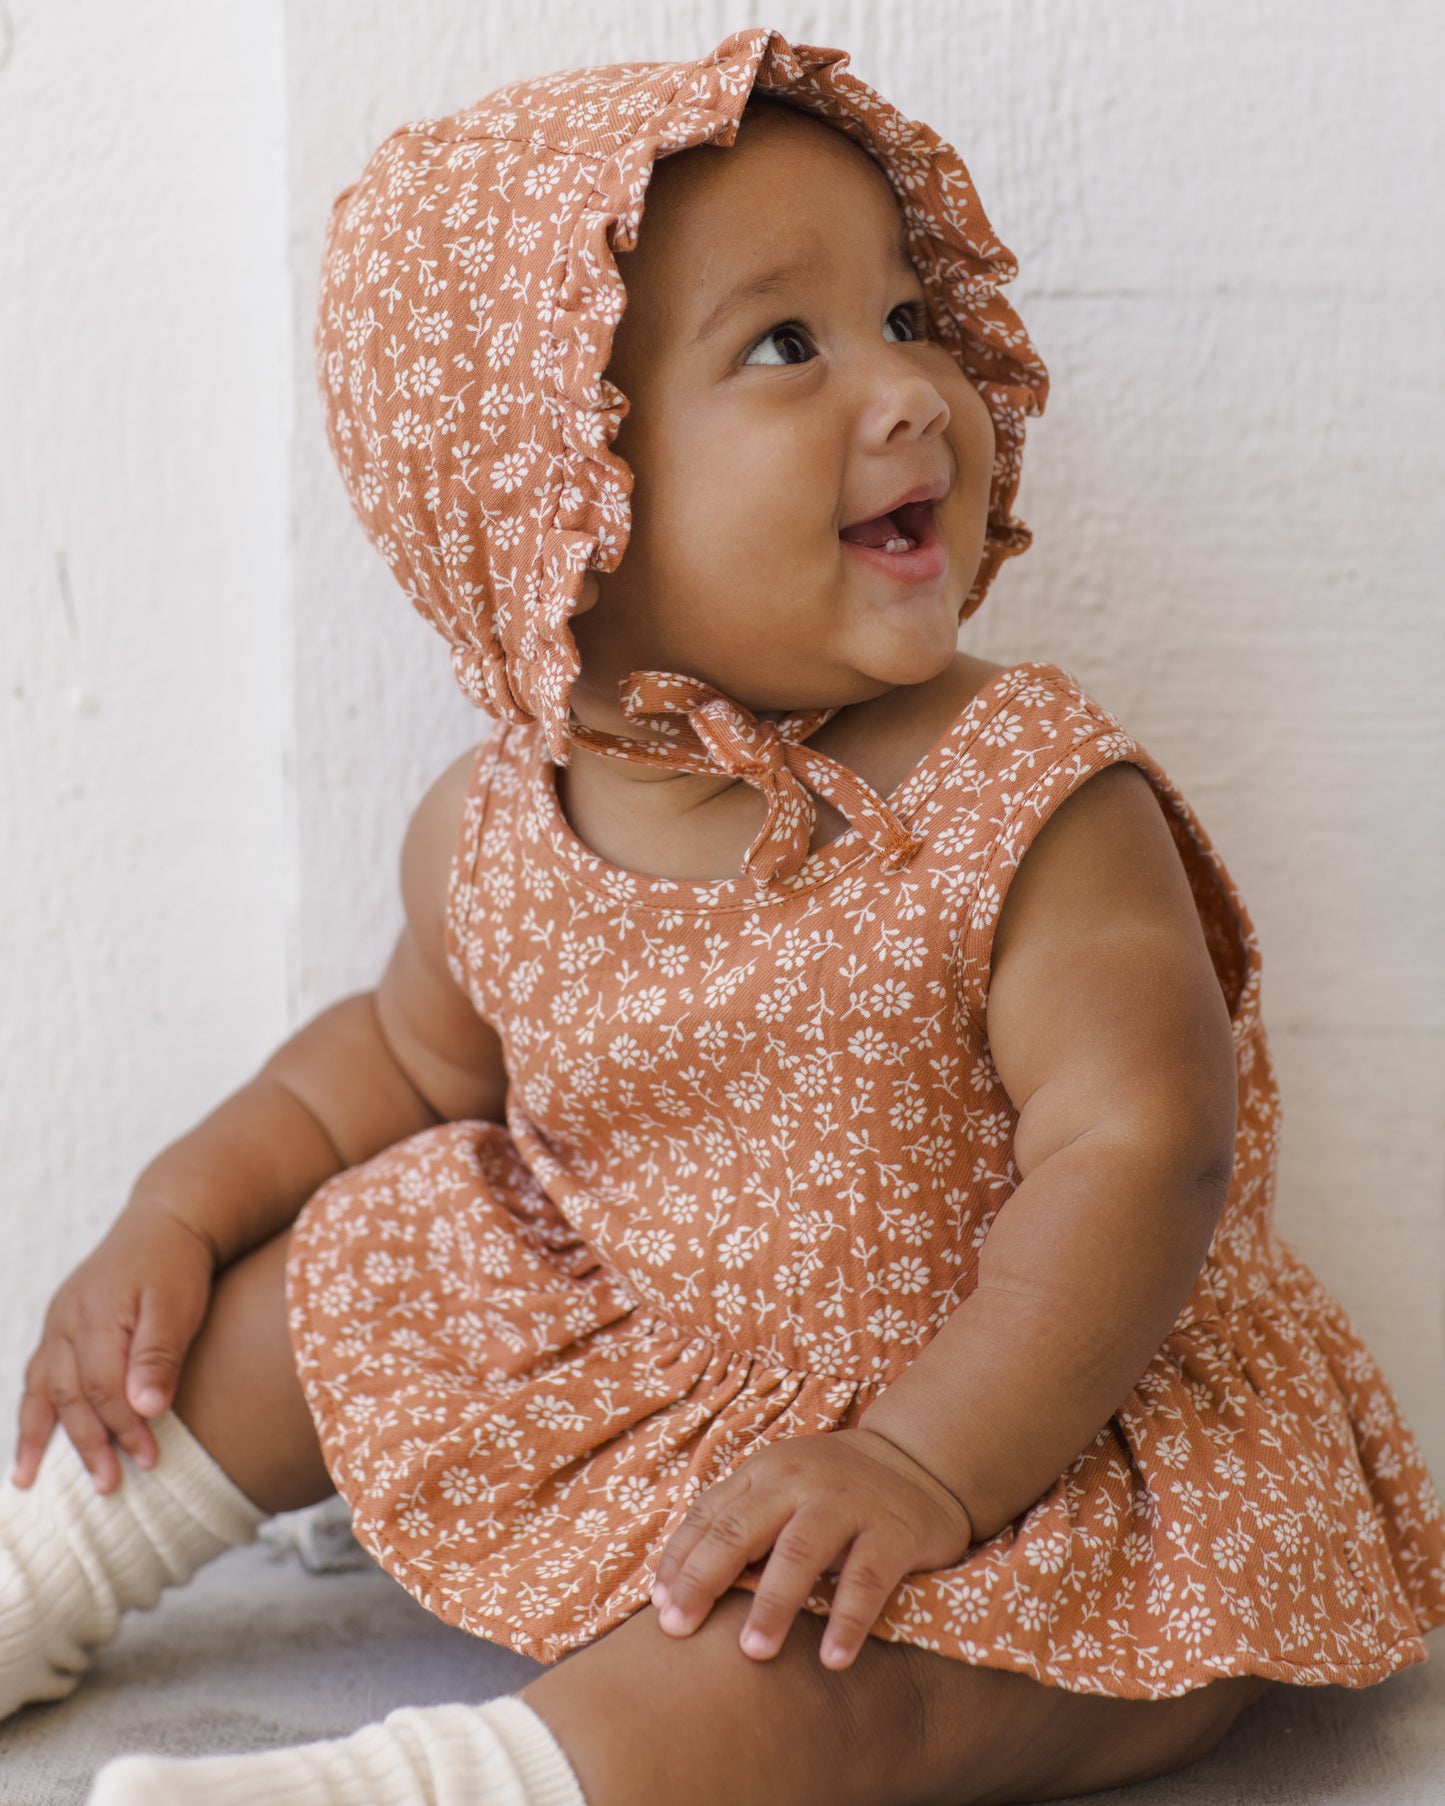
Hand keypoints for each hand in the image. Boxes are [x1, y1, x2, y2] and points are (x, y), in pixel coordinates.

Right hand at [11, 1213, 217, 1493]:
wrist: (167, 1222)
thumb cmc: (178, 1265)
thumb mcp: (178, 1305)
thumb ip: (159, 1355)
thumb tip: (146, 1409)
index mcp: (95, 1317)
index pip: (103, 1389)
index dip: (124, 1428)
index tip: (149, 1460)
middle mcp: (66, 1322)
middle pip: (70, 1396)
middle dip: (89, 1443)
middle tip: (108, 1485)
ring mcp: (57, 1324)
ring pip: (42, 1390)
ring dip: (40, 1438)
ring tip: (29, 1482)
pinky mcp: (58, 1327)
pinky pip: (36, 1377)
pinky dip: (31, 1413)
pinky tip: (28, 1443)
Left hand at [649, 1426, 972, 1670]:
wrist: (916, 1463)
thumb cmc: (831, 1492)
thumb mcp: (780, 1492)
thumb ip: (738, 1524)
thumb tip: (673, 1589)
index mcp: (765, 1472)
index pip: (710, 1514)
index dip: (680, 1561)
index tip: (660, 1608)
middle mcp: (800, 1480)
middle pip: (742, 1529)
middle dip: (705, 1579)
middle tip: (679, 1631)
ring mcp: (847, 1502)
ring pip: (800, 1550)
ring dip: (773, 1602)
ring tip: (753, 1652)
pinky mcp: (893, 1530)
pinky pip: (866, 1578)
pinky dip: (848, 1619)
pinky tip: (832, 1658)